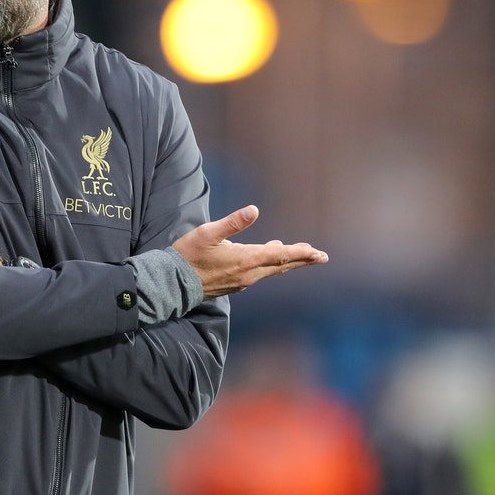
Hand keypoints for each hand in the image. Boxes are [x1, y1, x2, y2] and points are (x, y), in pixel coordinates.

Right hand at [172, 205, 327, 297]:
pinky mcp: (234, 284)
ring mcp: (242, 281)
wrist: (172, 284)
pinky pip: (260, 273)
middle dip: (302, 259)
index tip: (318, 253)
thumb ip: (232, 222)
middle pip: (281, 265)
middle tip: (321, 256)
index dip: (301, 253)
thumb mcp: (208, 233)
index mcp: (245, 260)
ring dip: (287, 262)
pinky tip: (270, 257)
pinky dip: (271, 264)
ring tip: (301, 255)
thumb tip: (254, 209)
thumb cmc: (188, 255)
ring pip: (271, 270)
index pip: (280, 256)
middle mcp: (248, 274)